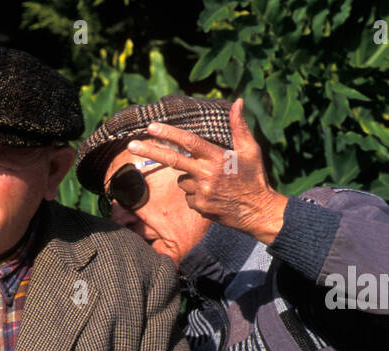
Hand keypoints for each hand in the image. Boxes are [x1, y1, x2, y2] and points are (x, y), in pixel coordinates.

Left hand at [126, 98, 288, 243]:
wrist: (256, 212)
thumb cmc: (254, 177)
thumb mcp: (251, 150)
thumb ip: (239, 126)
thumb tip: (237, 101)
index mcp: (218, 158)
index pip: (189, 142)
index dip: (169, 133)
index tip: (152, 127)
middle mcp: (207, 174)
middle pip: (173, 160)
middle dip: (150, 151)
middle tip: (131, 145)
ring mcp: (201, 192)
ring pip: (182, 179)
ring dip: (190, 178)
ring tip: (213, 182)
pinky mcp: (198, 206)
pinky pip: (187, 195)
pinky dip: (195, 193)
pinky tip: (212, 195)